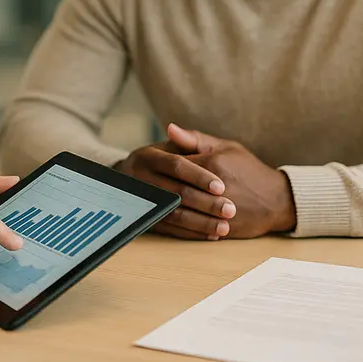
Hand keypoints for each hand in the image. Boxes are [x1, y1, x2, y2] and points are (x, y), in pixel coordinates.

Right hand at [116, 125, 235, 240]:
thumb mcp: (174, 146)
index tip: (221, 187)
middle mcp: (140, 177)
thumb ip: (185, 139)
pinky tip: (210, 234)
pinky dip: (191, 233)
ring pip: (172, 213)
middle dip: (205, 202)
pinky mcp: (144, 219)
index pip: (176, 165)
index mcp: (148, 156)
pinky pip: (168, 229)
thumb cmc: (165, 159)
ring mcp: (140, 200)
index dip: (198, 176)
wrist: (131, 179)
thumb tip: (172, 127)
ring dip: (200, 222)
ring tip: (225, 226)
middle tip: (230, 210)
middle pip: (175, 192)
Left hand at [161, 124, 296, 239]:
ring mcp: (220, 210)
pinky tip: (168, 222)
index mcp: (214, 163)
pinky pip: (195, 230)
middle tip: (141, 188)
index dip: (160, 167)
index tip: (148, 167)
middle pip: (176, 190)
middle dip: (157, 189)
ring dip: (165, 209)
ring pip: (183, 212)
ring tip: (152, 205)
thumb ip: (195, 140)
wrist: (278, 199)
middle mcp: (217, 187)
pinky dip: (179, 228)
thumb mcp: (226, 147)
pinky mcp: (224, 228)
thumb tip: (169, 128)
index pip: (176, 165)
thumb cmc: (249, 169)